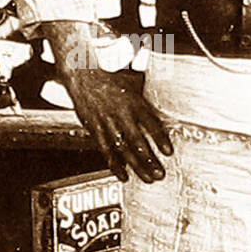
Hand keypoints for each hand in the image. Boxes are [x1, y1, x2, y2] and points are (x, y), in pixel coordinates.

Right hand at [64, 68, 171, 183]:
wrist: (82, 73)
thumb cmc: (110, 76)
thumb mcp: (133, 80)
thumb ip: (148, 96)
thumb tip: (165, 98)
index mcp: (133, 102)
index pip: (150, 124)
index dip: (160, 139)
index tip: (169, 152)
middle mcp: (120, 114)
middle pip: (138, 141)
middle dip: (150, 160)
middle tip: (160, 173)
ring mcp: (106, 123)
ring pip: (123, 150)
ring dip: (136, 166)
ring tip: (148, 178)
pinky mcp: (95, 129)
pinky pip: (105, 150)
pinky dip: (114, 165)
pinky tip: (123, 176)